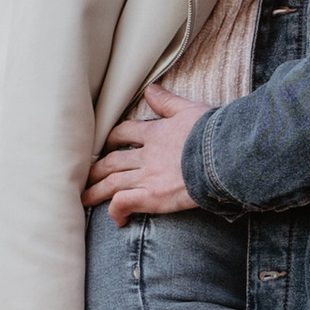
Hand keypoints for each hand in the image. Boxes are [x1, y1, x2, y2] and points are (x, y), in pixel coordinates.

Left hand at [84, 79, 204, 222]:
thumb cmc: (212, 133)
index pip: (123, 133)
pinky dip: (116, 211)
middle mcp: (146, 155)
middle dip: (96, 170)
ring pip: (112, 183)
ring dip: (96, 192)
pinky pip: (125, 203)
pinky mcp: (152, 196)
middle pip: (111, 162)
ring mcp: (147, 176)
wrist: (224, 155)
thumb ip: (167, 101)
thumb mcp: (189, 109)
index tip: (105, 147)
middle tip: (85, 177)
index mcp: (154, 133)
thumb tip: (151, 89)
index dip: (111, 140)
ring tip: (85, 200)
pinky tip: (117, 220)